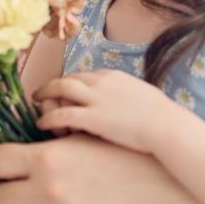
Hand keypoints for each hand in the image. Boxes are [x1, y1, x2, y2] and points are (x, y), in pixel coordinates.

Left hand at [35, 69, 178, 152]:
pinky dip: (48, 118)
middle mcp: (100, 82)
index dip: (71, 83)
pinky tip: (40, 123)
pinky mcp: (92, 118)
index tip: (63, 90)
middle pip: (68, 78)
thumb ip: (129, 95)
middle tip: (39, 92)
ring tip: (34, 101)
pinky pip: (62, 114)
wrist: (170, 129)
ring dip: (44, 94)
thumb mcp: (144, 96)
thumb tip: (127, 99)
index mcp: (113, 76)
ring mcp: (95, 99)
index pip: (84, 74)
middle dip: (52, 84)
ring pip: (60, 89)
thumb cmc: (164, 119)